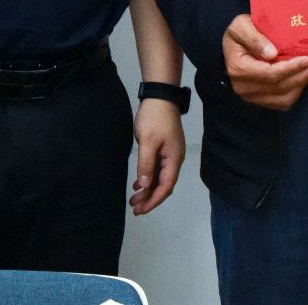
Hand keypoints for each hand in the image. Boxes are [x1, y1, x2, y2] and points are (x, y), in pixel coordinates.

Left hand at [129, 96, 185, 214]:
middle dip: (150, 198)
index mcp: (173, 159)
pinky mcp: (162, 148)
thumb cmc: (154, 118)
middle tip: (135, 209)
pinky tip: (138, 184)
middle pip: (163, 184)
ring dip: (147, 189)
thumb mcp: (148, 141)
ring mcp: (169, 154)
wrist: (159, 96)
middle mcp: (174, 159)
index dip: (154, 200)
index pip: (166, 186)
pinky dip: (147, 178)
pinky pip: (156, 169)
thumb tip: (144, 185)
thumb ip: (146, 164)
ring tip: (134, 199)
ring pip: (158, 178)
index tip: (142, 209)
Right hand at [223, 13, 307, 110]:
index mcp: (239, 69)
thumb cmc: (239, 32)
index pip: (270, 74)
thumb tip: (271, 53)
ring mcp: (251, 97)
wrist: (233, 45)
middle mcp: (243, 87)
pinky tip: (304, 79)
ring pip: (283, 98)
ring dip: (302, 85)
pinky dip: (296, 92)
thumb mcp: (241, 25)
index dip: (291, 68)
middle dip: (303, 77)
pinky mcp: (259, 100)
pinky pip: (282, 103)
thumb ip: (254, 38)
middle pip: (279, 87)